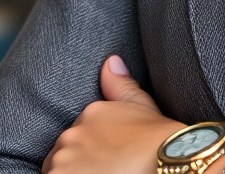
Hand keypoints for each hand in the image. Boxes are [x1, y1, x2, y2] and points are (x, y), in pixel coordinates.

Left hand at [41, 55, 184, 173]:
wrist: (165, 161)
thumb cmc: (157, 139)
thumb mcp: (142, 105)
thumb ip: (121, 85)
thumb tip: (110, 61)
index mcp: (90, 113)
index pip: (79, 135)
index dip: (92, 150)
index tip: (107, 159)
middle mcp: (72, 135)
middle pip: (66, 154)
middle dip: (80, 163)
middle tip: (105, 169)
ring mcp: (64, 161)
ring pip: (59, 170)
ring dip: (74, 172)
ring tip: (103, 173)